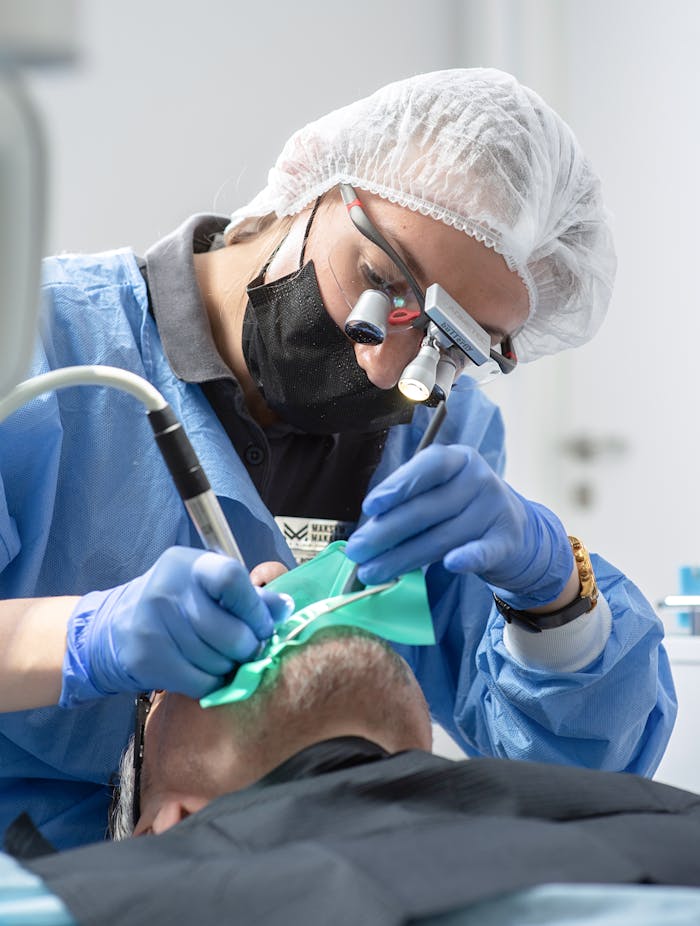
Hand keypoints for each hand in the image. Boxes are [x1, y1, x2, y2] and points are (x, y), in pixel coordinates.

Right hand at [60, 547, 293, 704]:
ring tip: (220, 657)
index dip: (255, 609)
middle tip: (246, 649)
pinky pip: (199, 682)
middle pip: (230, 632)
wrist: (114, 628)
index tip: (262, 625)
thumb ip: (247, 596)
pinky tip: (206, 672)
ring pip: (217, 662)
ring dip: (228, 667)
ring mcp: (152, 625)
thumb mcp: (206, 587)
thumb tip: (284, 609)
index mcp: (188, 565)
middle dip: (247, 647)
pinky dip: (212, 683)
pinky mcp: (145, 659)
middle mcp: (167, 590)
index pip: (230, 578)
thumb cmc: (175, 604)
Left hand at [345, 444, 572, 607]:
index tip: (369, 508)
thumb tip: (367, 531)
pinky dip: (467, 558)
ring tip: (372, 572)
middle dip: (386, 532)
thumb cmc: (463, 508)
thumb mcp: (441, 492)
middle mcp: (479, 479)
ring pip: (443, 536)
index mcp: (458, 460)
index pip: (426, 468)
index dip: (397, 486)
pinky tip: (450, 564)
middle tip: (357, 551)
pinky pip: (483, 550)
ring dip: (403, 557)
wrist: (516, 530)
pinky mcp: (507, 541)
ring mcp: (495, 510)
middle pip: (427, 508)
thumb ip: (409, 503)